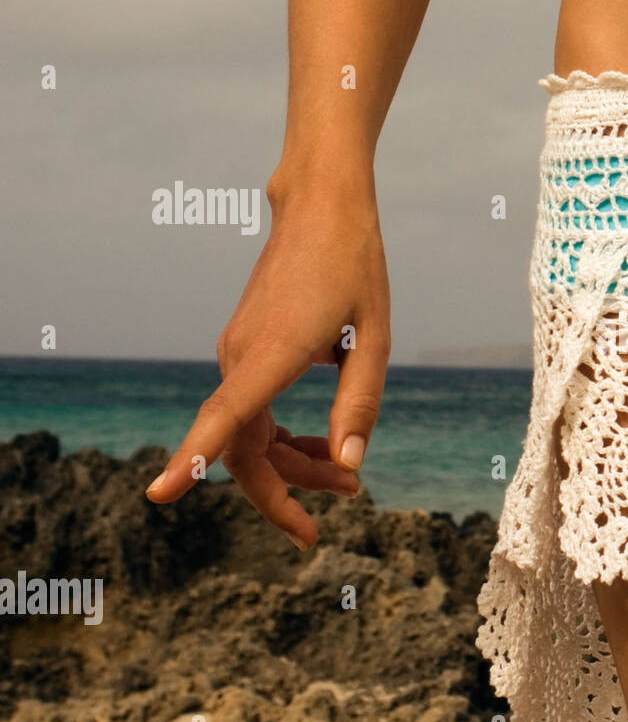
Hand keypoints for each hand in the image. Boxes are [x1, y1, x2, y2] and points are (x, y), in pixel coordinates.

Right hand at [144, 173, 390, 549]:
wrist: (321, 209)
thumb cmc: (354, 267)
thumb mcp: (375, 338)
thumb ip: (360, 403)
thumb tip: (350, 465)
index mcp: (272, 352)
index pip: (224, 415)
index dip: (193, 457)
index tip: (158, 493)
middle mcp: (241, 355)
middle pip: (245, 448)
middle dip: (286, 491)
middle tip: (338, 512)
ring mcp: (238, 353)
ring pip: (251, 434)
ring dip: (294, 465)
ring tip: (348, 482)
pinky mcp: (246, 350)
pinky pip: (255, 411)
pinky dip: (287, 438)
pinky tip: (326, 447)